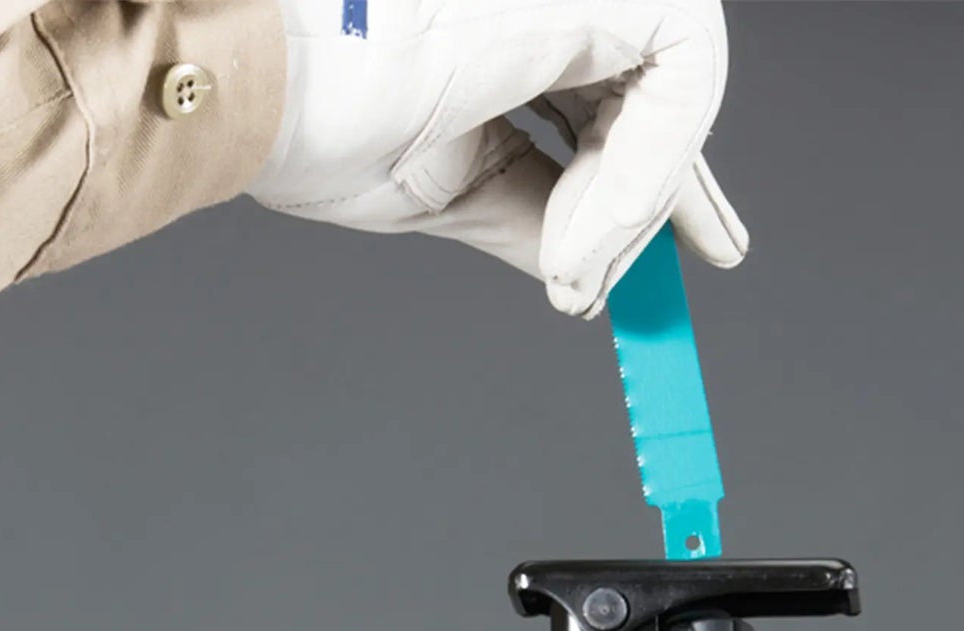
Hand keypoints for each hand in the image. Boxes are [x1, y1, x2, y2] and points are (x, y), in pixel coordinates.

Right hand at [249, 0, 748, 317]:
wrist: (260, 84)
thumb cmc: (318, 119)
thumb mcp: (456, 187)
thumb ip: (535, 212)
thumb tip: (586, 270)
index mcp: (515, 26)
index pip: (615, 93)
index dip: (655, 171)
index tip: (693, 245)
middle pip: (654, 84)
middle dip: (678, 185)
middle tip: (704, 257)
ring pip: (676, 79)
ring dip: (639, 197)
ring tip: (575, 270)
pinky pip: (678, 72)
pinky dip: (644, 172)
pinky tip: (586, 239)